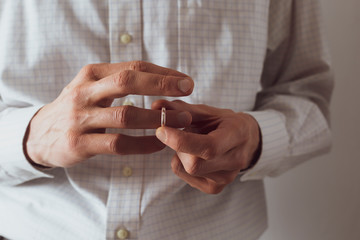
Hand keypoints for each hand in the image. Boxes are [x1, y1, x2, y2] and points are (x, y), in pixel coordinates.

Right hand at [25, 61, 192, 167]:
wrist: (40, 134)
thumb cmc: (78, 108)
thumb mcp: (93, 87)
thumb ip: (121, 81)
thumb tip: (164, 79)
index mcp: (92, 74)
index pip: (133, 67)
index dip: (162, 74)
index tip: (186, 82)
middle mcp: (84, 92)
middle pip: (127, 82)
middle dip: (161, 85)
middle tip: (187, 92)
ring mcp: (80, 118)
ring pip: (126, 115)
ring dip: (158, 118)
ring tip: (181, 121)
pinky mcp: (78, 144)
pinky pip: (118, 144)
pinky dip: (143, 144)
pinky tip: (159, 144)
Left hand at [153, 100, 260, 193]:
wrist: (245, 142)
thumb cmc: (223, 123)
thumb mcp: (207, 111)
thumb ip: (181, 109)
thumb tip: (155, 106)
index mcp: (237, 135)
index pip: (208, 147)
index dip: (181, 141)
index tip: (161, 130)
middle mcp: (235, 161)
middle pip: (194, 164)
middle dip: (179, 147)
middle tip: (181, 133)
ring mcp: (226, 178)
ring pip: (187, 169)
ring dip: (180, 154)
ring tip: (192, 144)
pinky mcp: (215, 188)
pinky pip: (185, 176)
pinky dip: (182, 163)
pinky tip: (193, 155)